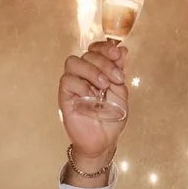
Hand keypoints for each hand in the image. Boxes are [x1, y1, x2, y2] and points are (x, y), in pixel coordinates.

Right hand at [56, 40, 127, 175]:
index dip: (105, 47)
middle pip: (87, 54)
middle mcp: (83, 75)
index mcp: (96, 71)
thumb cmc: (111, 118)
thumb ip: (119, 71)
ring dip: (91, 70)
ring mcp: (73, 85)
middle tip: (116, 78)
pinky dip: (81, 84)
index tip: (118, 54)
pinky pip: (67, 81)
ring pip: (73, 63)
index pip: (95, 49)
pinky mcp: (65, 97)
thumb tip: (122, 50)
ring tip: (104, 85)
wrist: (105, 141)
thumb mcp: (120, 92)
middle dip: (104, 63)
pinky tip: (92, 95)